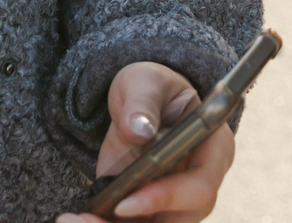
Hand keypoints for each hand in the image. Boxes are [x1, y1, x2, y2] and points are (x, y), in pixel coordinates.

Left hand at [56, 62, 232, 222]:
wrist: (137, 106)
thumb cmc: (151, 88)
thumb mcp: (145, 82)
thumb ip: (143, 101)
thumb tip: (139, 129)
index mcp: (214, 150)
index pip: (199, 187)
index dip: (166, 199)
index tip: (124, 203)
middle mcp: (200, 186)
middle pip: (179, 222)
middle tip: (89, 219)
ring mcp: (177, 205)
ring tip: (77, 221)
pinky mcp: (151, 214)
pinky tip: (79, 220)